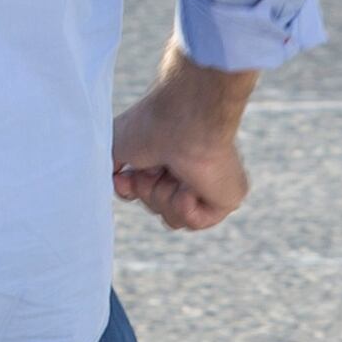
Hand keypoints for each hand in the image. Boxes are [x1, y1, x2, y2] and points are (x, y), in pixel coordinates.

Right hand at [111, 49, 261, 233]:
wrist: (181, 120)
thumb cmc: (150, 124)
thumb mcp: (117, 146)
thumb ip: (114, 169)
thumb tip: (118, 183)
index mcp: (172, 157)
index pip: (147, 190)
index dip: (132, 188)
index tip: (123, 176)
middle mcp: (192, 171)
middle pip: (158, 207)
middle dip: (147, 192)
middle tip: (151, 168)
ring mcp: (211, 186)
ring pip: (174, 219)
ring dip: (163, 197)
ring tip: (171, 172)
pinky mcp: (227, 198)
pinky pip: (195, 222)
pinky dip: (183, 205)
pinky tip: (190, 182)